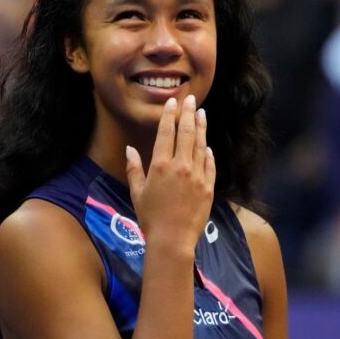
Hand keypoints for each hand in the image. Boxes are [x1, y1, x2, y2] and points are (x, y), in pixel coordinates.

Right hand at [125, 95, 215, 252]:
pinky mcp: (209, 186)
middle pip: (186, 133)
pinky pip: (210, 164)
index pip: (166, 133)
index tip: (172, 102)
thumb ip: (134, 168)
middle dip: (188, 114)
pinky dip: (208, 153)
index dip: (169, 116)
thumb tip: (130, 149)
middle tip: (190, 99)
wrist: (173, 239)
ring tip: (201, 113)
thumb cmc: (150, 217)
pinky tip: (207, 145)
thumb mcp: (137, 192)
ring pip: (200, 145)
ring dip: (201, 127)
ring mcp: (197, 175)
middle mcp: (180, 166)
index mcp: (160, 165)